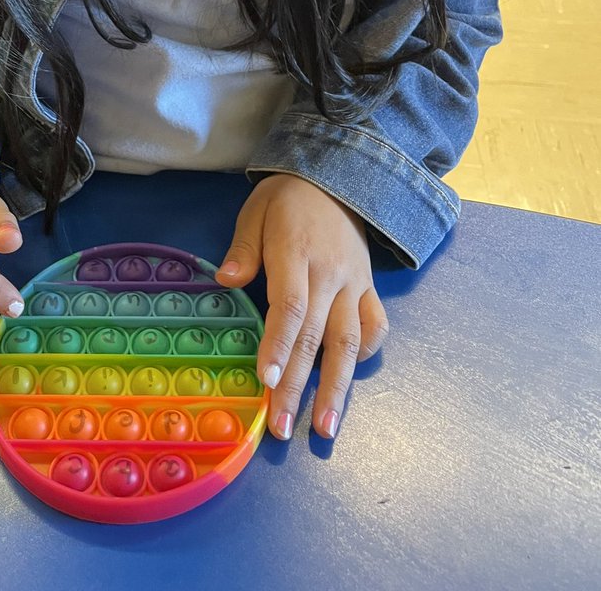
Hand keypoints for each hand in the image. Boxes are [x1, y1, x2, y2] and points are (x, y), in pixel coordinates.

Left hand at [216, 174, 388, 441]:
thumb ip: (244, 248)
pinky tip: (348, 378)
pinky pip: (375, 325)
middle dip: (298, 385)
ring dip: (336, 388)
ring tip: (324, 428)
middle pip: (316, 336)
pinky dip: (366, 353)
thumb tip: (226, 280)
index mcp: (297, 252)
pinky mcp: (370, 286)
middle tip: (281, 427)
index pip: (290, 306)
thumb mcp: (257, 210)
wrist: (338, 175)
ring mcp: (355, 283)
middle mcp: (331, 274)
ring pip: (350, 342)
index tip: (264, 381)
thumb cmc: (287, 197)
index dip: (278, 345)